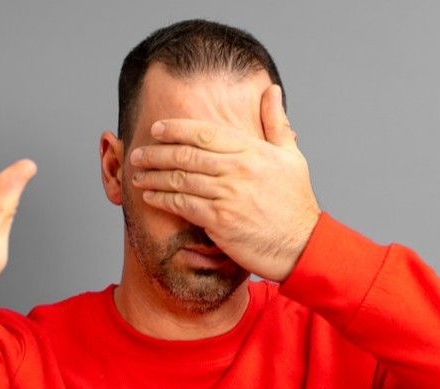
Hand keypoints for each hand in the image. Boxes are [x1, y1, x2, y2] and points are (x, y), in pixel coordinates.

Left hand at [128, 85, 317, 281]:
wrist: (302, 245)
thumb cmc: (296, 203)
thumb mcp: (292, 157)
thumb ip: (276, 123)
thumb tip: (271, 91)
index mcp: (253, 151)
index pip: (206, 132)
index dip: (176, 129)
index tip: (157, 129)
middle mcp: (238, 169)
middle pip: (186, 155)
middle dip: (156, 153)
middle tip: (138, 152)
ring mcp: (228, 195)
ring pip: (180, 179)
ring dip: (154, 176)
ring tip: (137, 174)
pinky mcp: (219, 220)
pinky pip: (183, 205)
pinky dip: (163, 199)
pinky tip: (150, 196)